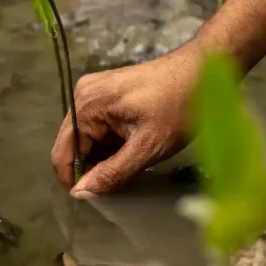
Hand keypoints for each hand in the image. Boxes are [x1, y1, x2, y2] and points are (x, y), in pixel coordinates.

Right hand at [51, 44, 202, 197]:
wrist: (203, 69)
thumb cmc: (179, 107)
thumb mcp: (147, 147)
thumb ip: (111, 173)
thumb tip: (80, 193)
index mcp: (85, 106)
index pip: (62, 153)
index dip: (76, 179)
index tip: (99, 196)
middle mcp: (81, 95)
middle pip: (72, 145)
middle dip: (91, 166)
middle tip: (120, 180)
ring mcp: (92, 91)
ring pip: (84, 137)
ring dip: (102, 155)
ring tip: (130, 160)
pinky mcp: (104, 91)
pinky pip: (95, 125)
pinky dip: (109, 142)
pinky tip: (130, 146)